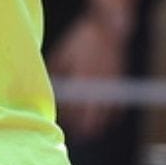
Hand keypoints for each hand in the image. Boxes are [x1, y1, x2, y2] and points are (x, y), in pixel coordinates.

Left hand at [48, 16, 124, 137]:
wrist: (107, 29)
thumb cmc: (80, 41)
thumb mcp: (62, 54)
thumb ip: (55, 72)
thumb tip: (47, 87)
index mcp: (82, 77)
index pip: (75, 105)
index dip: (71, 118)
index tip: (65, 124)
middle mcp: (97, 83)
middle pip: (91, 113)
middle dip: (85, 126)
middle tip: (78, 134)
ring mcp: (110, 84)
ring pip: (105, 112)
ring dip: (98, 124)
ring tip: (91, 133)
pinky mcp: (118, 81)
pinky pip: (117, 104)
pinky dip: (112, 115)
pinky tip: (107, 121)